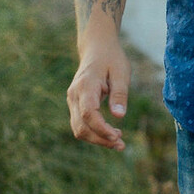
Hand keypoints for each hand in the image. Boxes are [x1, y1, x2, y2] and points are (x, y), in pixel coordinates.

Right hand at [67, 36, 130, 150]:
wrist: (96, 48)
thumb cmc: (111, 58)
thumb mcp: (121, 72)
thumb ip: (120, 94)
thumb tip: (119, 116)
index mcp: (85, 85)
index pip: (88, 114)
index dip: (101, 129)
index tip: (117, 137)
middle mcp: (74, 95)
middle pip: (81, 126)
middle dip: (100, 139)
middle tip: (121, 145)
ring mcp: (72, 100)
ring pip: (78, 128)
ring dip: (97, 139)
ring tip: (118, 142)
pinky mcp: (75, 104)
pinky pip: (80, 123)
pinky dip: (94, 132)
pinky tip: (110, 134)